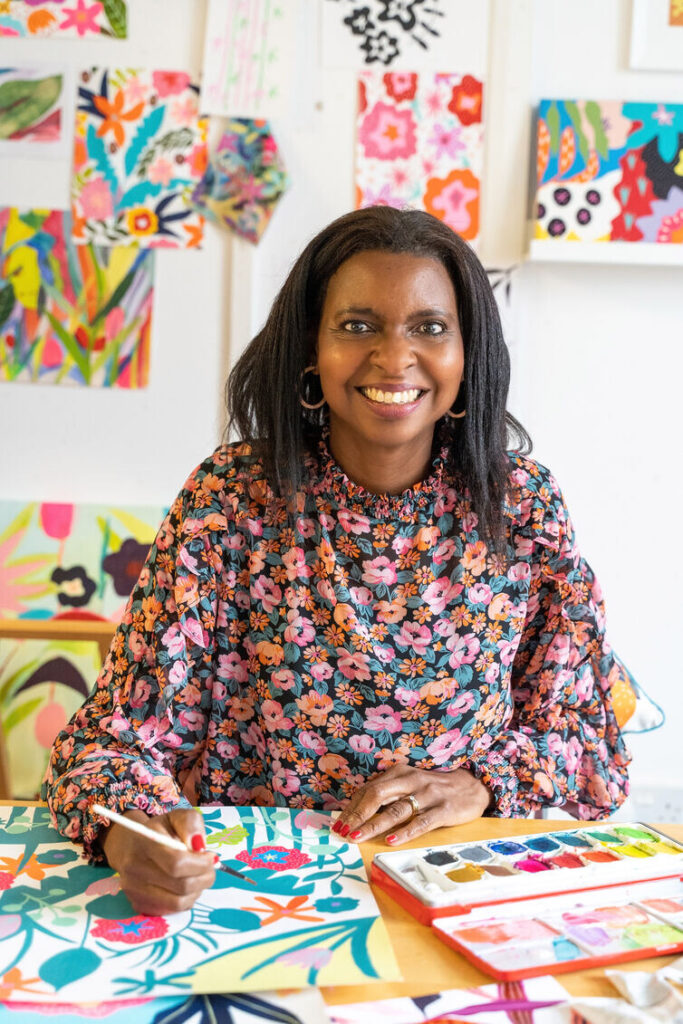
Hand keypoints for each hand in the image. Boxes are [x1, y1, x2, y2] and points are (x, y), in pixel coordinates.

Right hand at [100, 809, 215, 914]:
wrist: (129, 845)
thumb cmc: (159, 830)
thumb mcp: (176, 816)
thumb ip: (190, 824)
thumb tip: (199, 847)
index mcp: (144, 842)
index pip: (177, 863)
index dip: (200, 863)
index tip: (210, 856)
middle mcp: (134, 869)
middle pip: (180, 886)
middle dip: (204, 877)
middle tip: (209, 868)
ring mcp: (133, 890)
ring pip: (178, 902)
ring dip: (197, 890)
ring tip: (199, 876)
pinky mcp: (138, 904)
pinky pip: (171, 910)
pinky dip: (185, 900)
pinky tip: (185, 886)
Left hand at [332, 766, 491, 845]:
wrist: (472, 785)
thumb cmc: (435, 788)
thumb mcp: (410, 783)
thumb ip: (389, 793)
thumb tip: (359, 812)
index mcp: (400, 773)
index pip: (369, 789)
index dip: (352, 806)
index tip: (338, 823)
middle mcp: (412, 780)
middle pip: (378, 795)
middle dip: (358, 814)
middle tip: (342, 830)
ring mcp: (428, 794)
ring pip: (396, 810)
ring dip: (374, 824)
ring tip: (357, 836)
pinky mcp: (444, 809)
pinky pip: (421, 822)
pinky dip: (405, 832)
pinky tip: (391, 840)